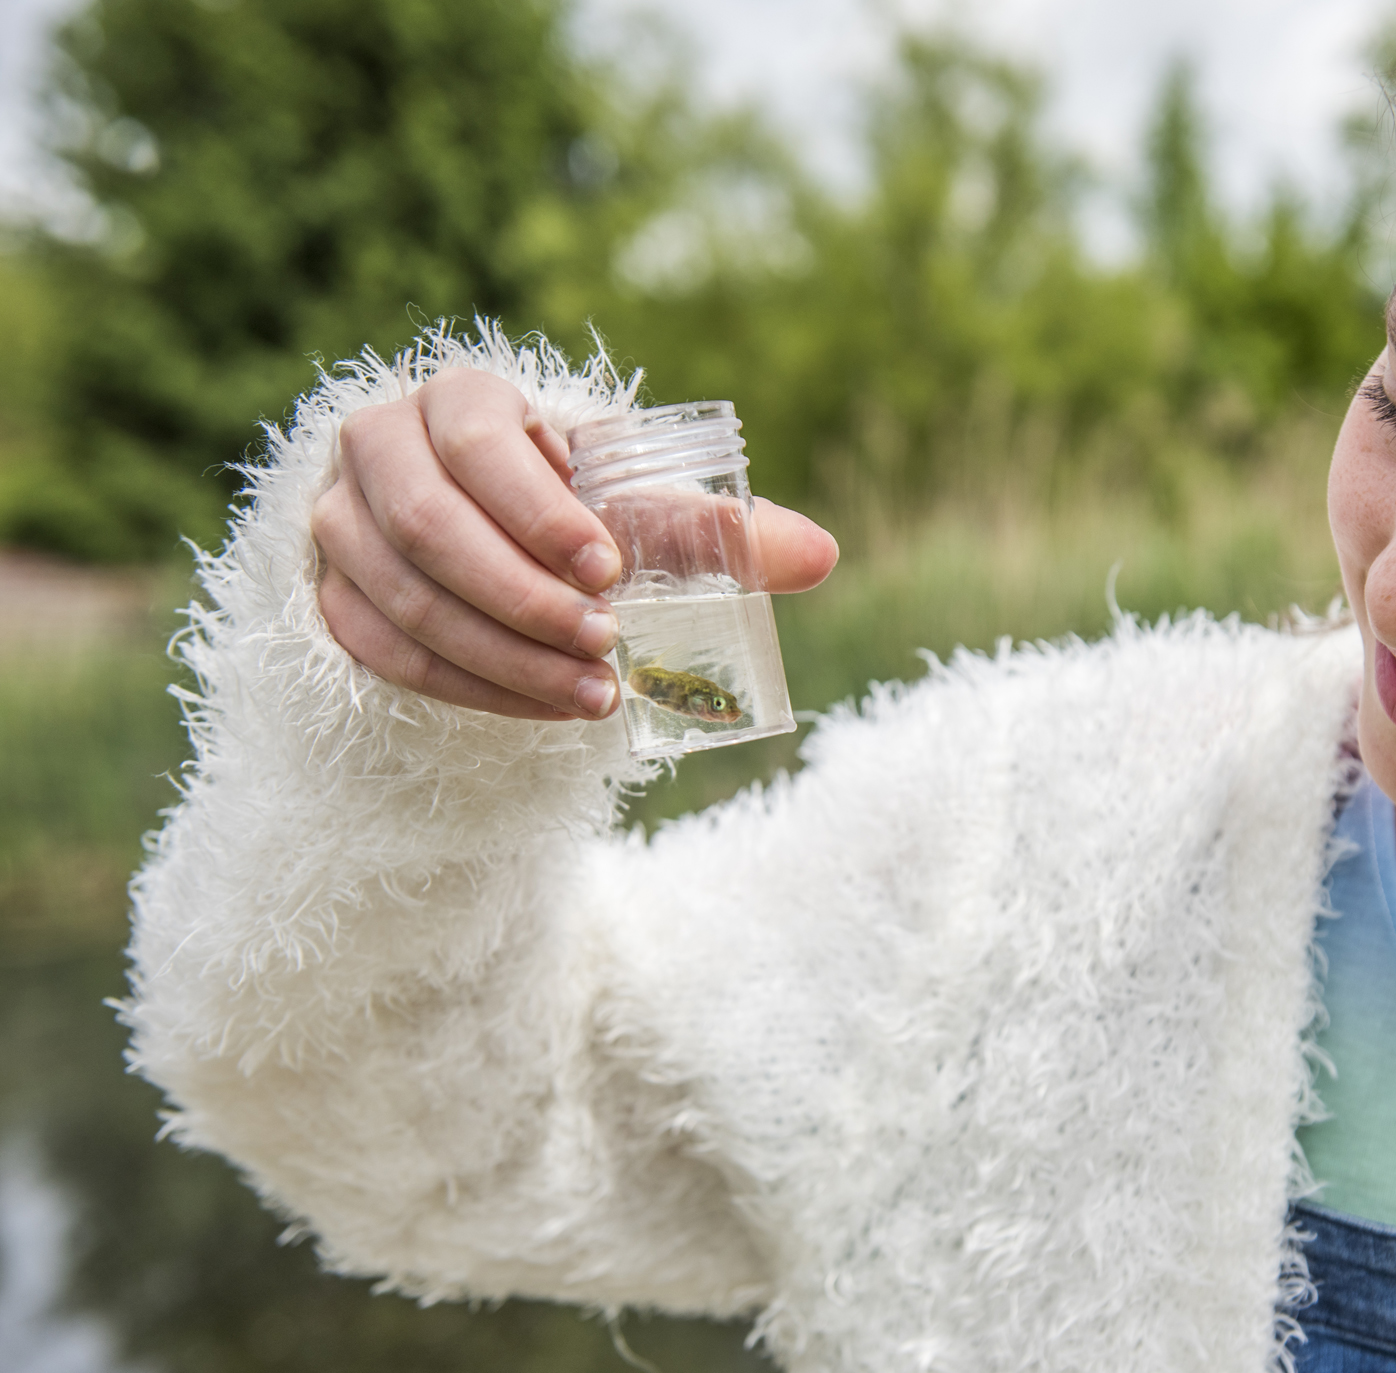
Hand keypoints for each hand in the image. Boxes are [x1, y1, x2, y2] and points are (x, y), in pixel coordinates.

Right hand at [313, 367, 837, 720]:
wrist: (485, 544)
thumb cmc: (578, 511)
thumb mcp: (641, 508)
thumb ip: (719, 530)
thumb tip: (823, 555)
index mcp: (457, 399)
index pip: (477, 440)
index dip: (539, 509)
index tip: (612, 571)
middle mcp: (379, 448)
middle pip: (430, 527)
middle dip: (525, 598)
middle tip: (607, 645)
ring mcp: (340, 523)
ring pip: (404, 598)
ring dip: (504, 656)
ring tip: (594, 695)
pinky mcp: (330, 593)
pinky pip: (384, 650)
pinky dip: (469, 687)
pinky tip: (540, 708)